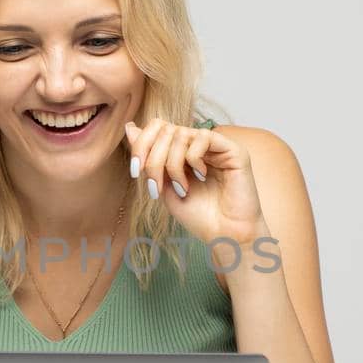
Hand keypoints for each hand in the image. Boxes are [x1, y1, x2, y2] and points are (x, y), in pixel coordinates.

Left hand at [125, 118, 267, 249]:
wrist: (225, 236)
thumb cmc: (198, 216)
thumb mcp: (163, 187)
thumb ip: (148, 159)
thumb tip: (130, 127)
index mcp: (182, 151)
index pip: (156, 127)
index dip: (141, 145)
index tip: (135, 171)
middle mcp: (198, 145)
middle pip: (165, 129)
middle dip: (154, 159)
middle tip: (158, 186)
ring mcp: (216, 146)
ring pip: (181, 133)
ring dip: (173, 163)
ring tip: (182, 187)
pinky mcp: (233, 149)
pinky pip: (203, 137)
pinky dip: (194, 158)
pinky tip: (202, 175)